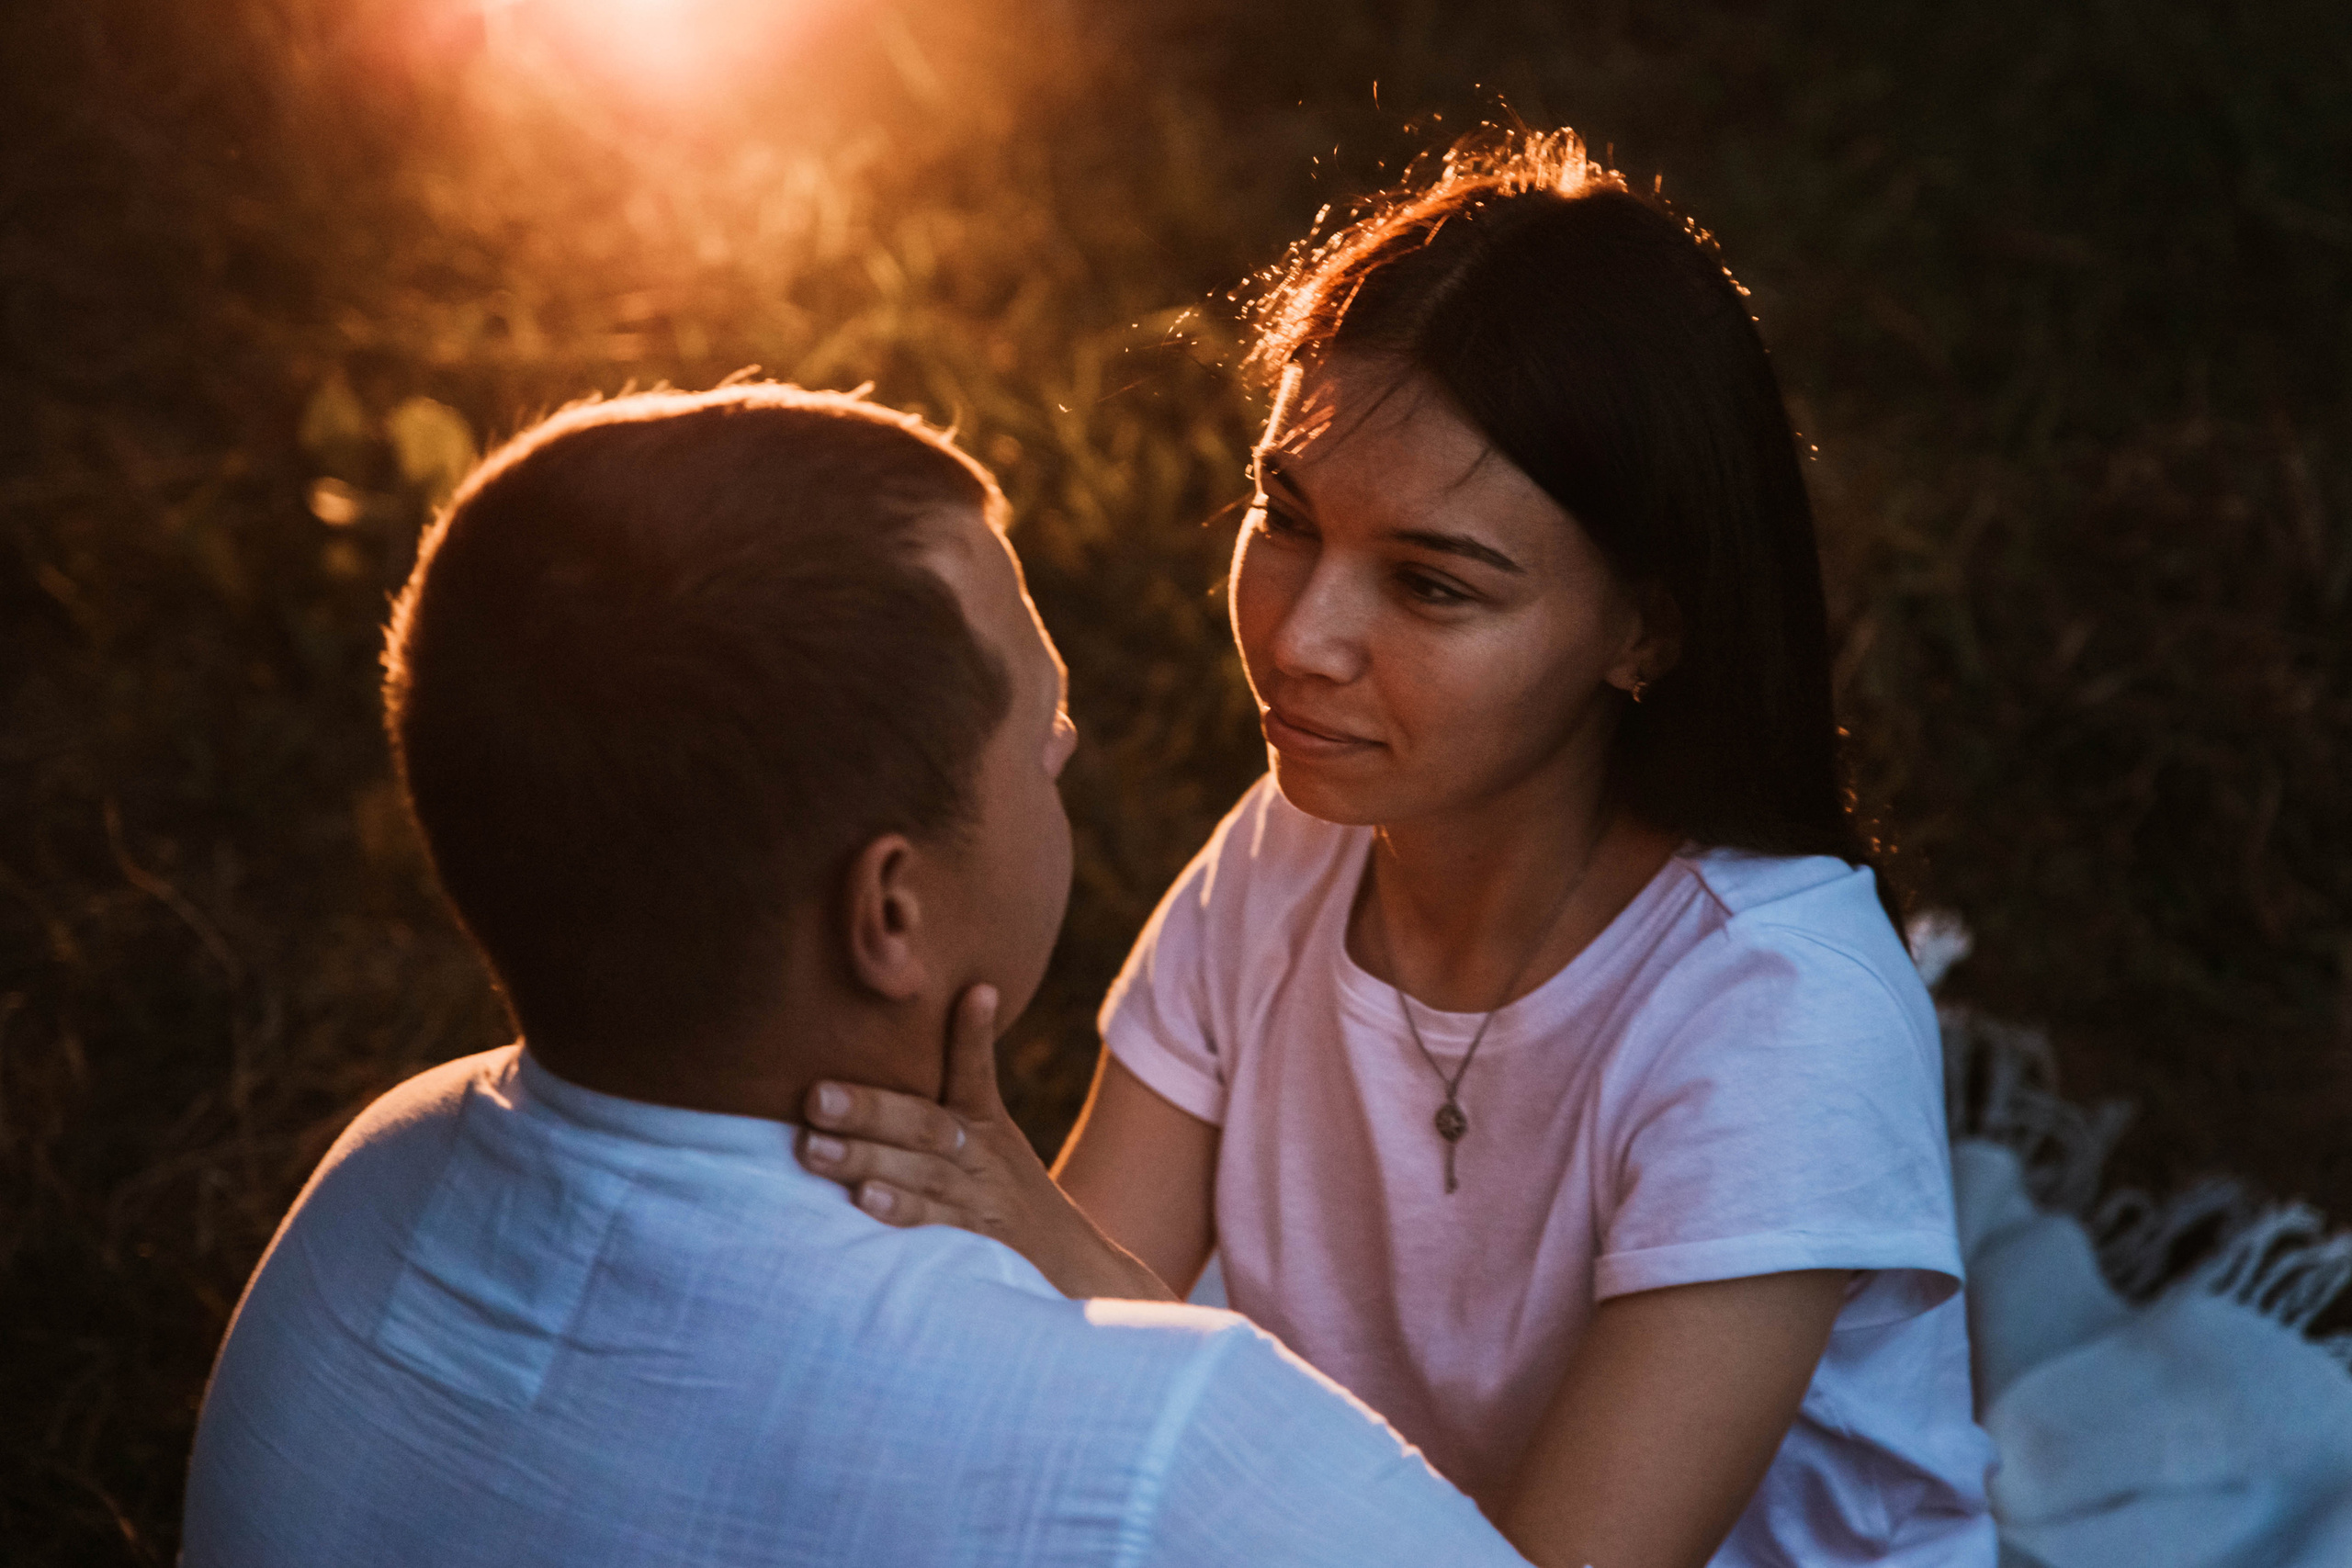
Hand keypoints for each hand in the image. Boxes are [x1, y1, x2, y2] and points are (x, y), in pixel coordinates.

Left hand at [796, 985, 1176, 1302]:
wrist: (1076, 1271)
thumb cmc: (1007, 1197)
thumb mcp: (989, 1141)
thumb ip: (948, 1095)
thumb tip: (929, 1025)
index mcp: (983, 1125)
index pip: (977, 1072)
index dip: (973, 1033)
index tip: (975, 992)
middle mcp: (983, 1158)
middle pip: (926, 1125)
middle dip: (869, 1109)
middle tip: (815, 1096)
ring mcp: (982, 1204)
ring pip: (923, 1175)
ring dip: (867, 1160)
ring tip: (814, 1149)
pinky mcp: (980, 1249)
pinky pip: (937, 1229)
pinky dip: (903, 1213)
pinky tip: (865, 1203)